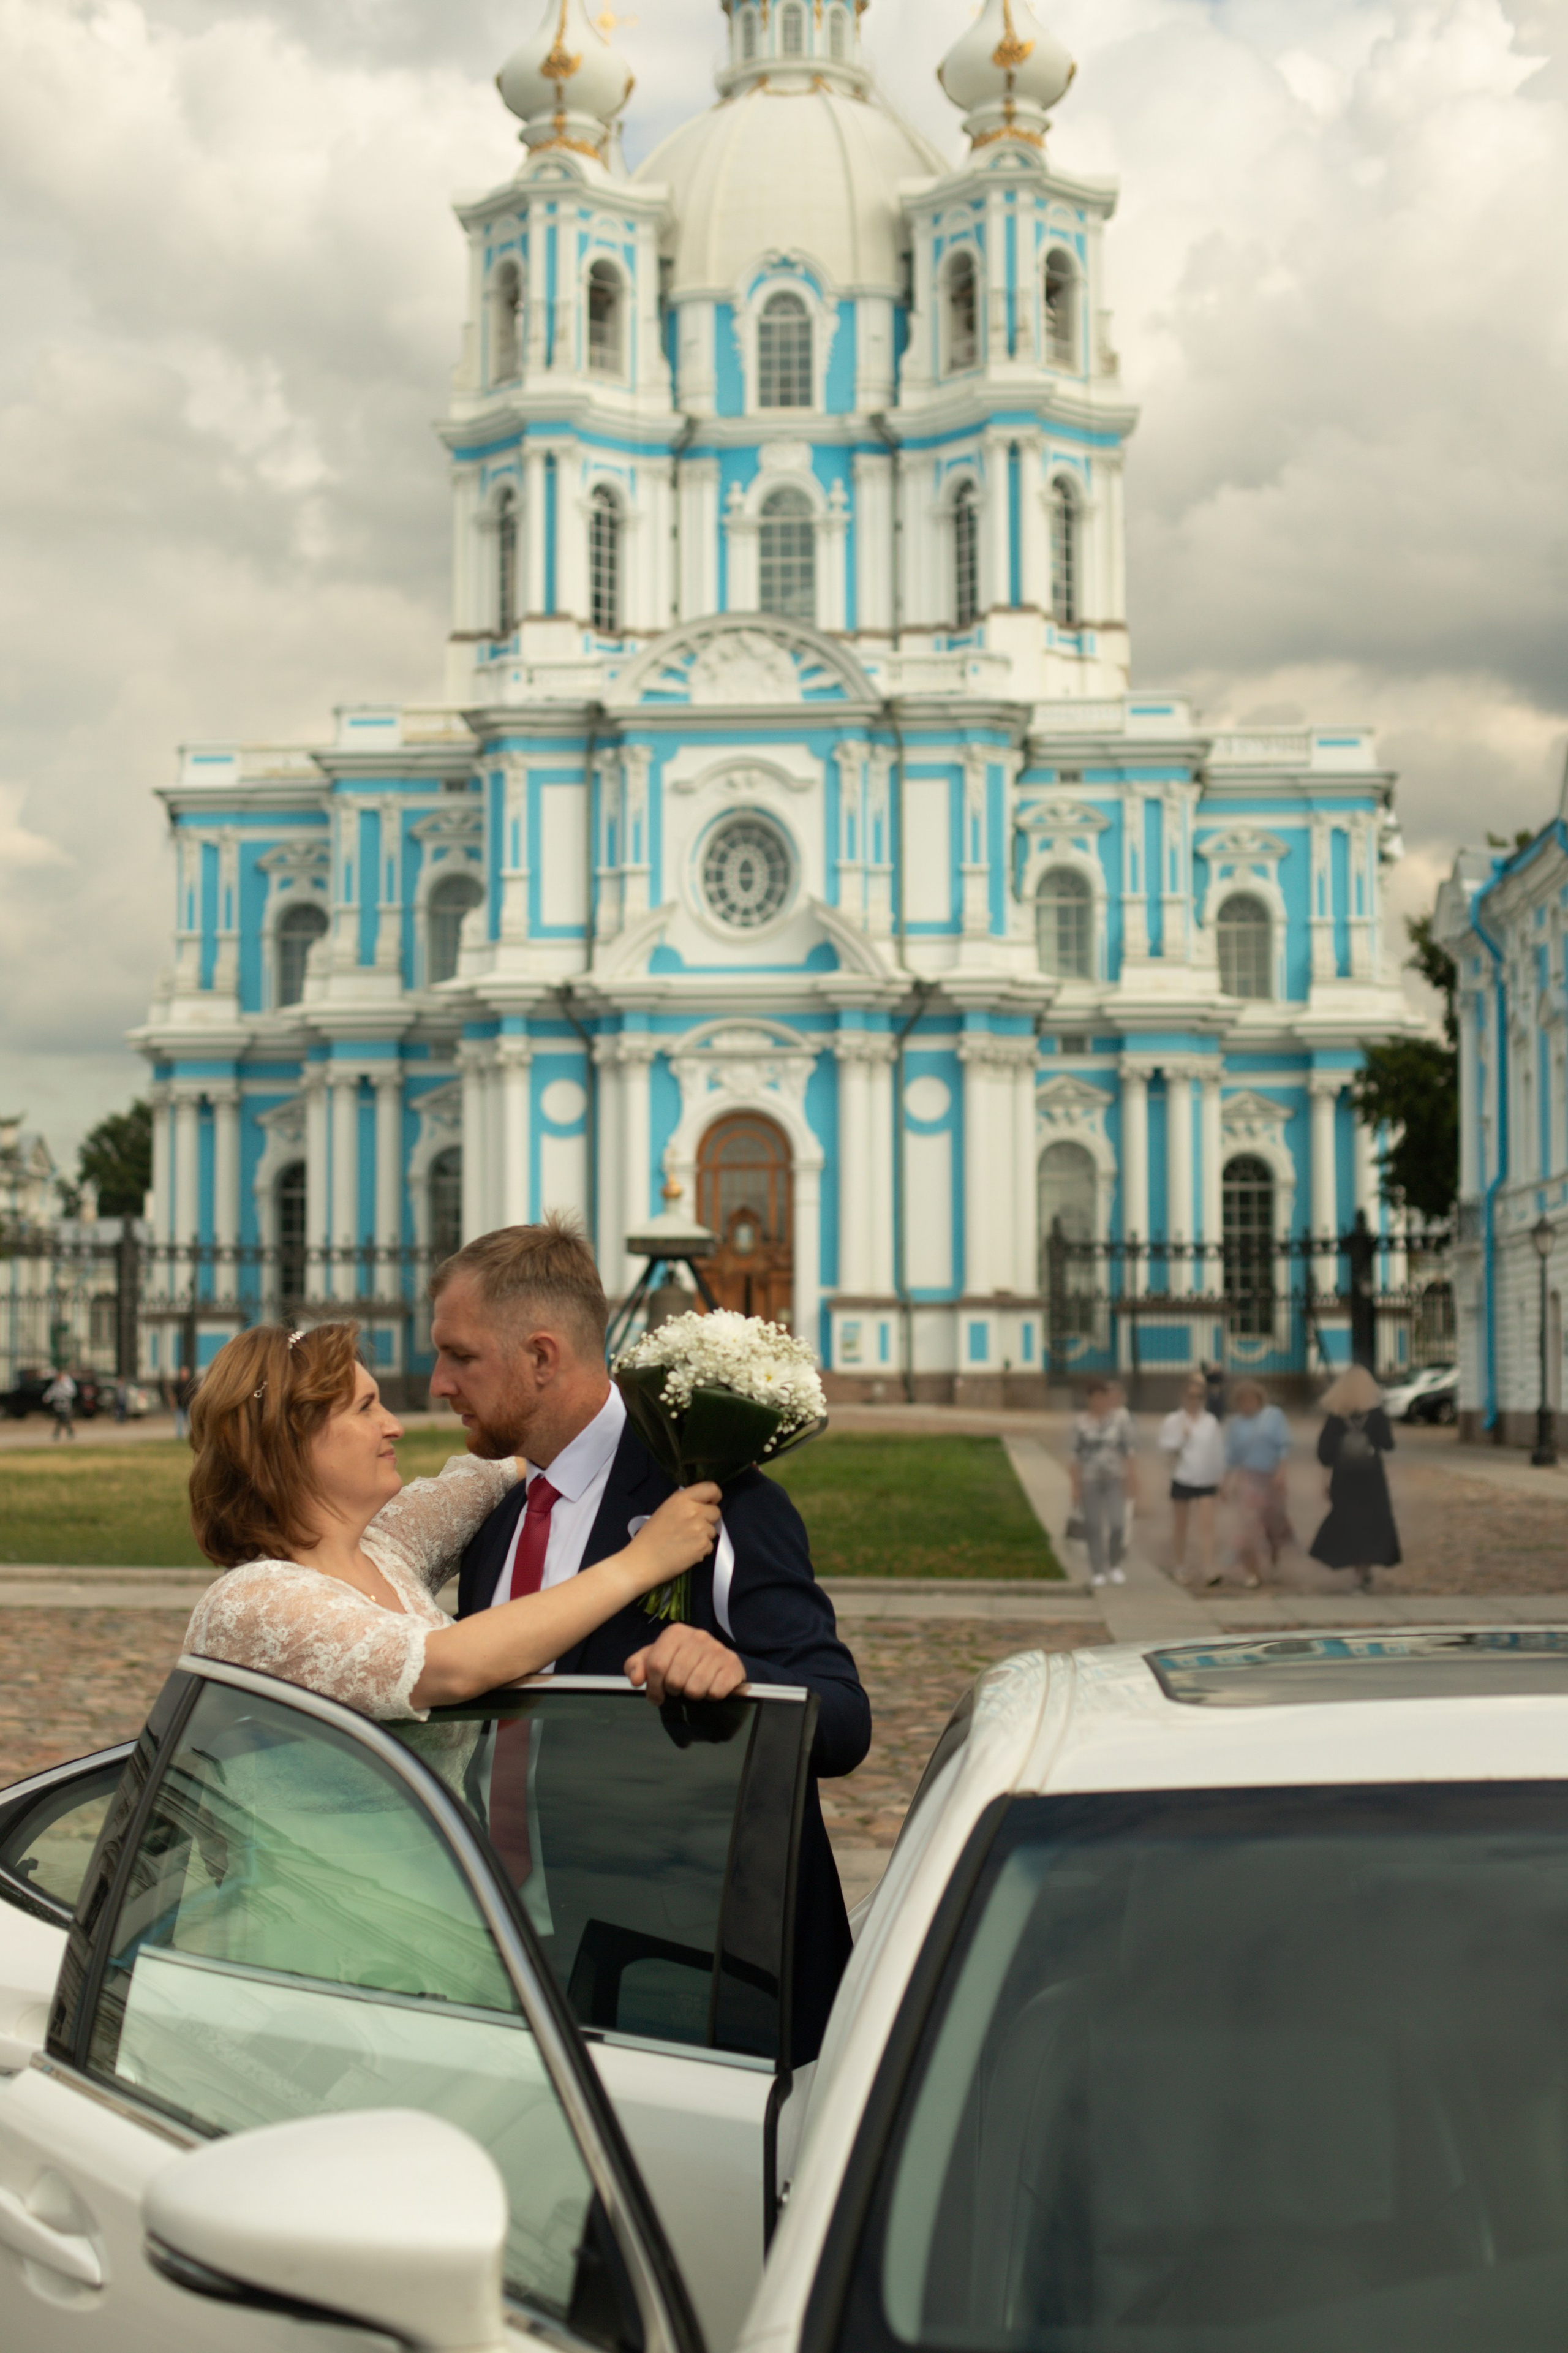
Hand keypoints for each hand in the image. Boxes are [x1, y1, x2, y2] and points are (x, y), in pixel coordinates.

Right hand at [623, 1482, 721, 1591]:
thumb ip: (684, 1504)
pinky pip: (710, 1545)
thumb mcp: (665, 1510)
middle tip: (692, 1528)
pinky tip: (686, 1552)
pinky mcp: (703, 1545)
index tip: (710, 1503)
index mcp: (682, 1499)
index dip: (714, 1497)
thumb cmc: (650, 1537)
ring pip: (713, 1530)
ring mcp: (700, 1528)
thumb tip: (700, 1504)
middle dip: (708, 1519)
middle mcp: (693, 1511)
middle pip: (716, 1511)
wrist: (642, 1561)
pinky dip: (701, 1549)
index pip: (711, 1489)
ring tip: (685, 1542)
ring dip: (703, 1536)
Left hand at [624, 1624, 746, 1704]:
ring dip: (691, 1695)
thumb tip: (637, 1680)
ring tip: (693, 1686)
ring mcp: (718, 1649)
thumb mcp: (652, 1659)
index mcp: (675, 1633)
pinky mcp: (733, 1665)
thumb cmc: (678, 1661)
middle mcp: (698, 1636)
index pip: (656, 1665)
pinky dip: (710, 1696)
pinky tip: (709, 1686)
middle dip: (673, 1691)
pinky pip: (715, 1692)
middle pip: (675, 1680)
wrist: (716, 1661)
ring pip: (695, 1689)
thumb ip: (635, 1666)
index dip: (653, 1687)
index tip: (656, 1696)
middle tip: (678, 1688)